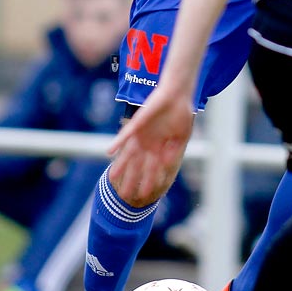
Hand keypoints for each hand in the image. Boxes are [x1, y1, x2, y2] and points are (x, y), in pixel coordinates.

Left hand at [108, 85, 194, 205]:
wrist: (178, 94)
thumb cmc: (181, 114)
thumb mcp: (181, 136)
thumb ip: (174, 150)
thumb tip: (168, 165)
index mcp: (160, 148)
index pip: (152, 169)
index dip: (148, 181)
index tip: (145, 195)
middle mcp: (148, 144)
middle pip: (137, 165)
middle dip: (132, 179)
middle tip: (124, 196)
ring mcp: (141, 134)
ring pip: (128, 154)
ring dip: (121, 165)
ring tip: (112, 178)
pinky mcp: (137, 123)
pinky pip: (125, 135)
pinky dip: (118, 143)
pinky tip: (110, 152)